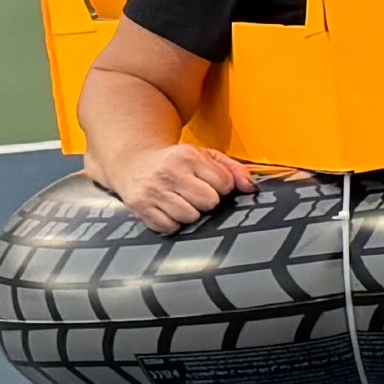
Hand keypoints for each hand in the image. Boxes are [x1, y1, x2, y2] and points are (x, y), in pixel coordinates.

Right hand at [107, 140, 251, 237]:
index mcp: (188, 157)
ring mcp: (153, 191)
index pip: (224, 183)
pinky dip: (172, 222)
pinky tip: (169, 210)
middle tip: (197, 194)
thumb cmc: (174, 161)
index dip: (223, 187)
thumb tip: (250, 187)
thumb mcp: (204, 156)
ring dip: (190, 213)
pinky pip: (169, 227)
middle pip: (208, 202)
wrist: (133, 161)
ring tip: (182, 201)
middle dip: (207, 201)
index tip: (213, 184)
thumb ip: (232, 169)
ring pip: (190, 217)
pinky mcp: (140, 207)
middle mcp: (169, 173)